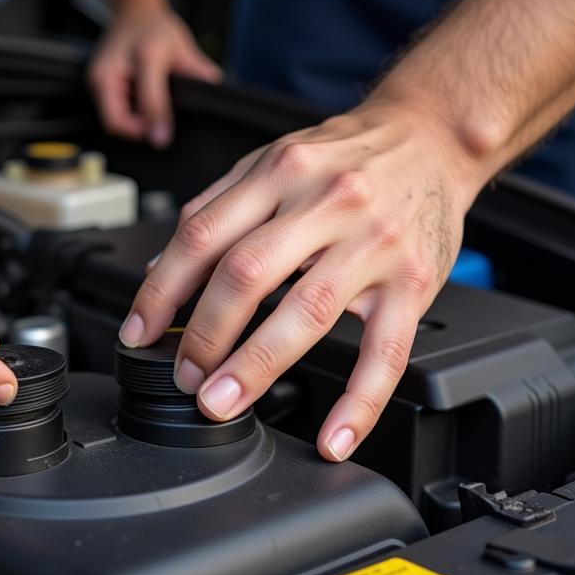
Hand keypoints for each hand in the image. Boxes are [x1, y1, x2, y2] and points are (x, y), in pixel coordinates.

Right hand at [88, 6, 221, 146]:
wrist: (133, 12)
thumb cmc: (157, 29)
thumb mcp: (182, 50)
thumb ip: (194, 74)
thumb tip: (210, 95)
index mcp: (141, 59)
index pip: (145, 107)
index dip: (154, 126)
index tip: (164, 138)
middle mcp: (109, 70)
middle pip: (116, 122)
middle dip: (137, 130)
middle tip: (157, 128)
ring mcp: (96, 79)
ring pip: (111, 121)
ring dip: (131, 125)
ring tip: (150, 115)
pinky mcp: (95, 85)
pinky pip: (109, 112)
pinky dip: (125, 116)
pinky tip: (139, 108)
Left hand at [119, 100, 486, 460]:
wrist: (434, 137)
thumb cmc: (349, 156)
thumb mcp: (273, 160)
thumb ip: (216, 210)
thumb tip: (160, 269)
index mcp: (280, 172)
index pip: (202, 235)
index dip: (161, 290)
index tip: (140, 332)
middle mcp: (326, 203)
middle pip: (247, 273)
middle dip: (204, 334)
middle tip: (185, 376)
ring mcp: (373, 243)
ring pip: (306, 312)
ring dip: (256, 365)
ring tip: (221, 401)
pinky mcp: (415, 282)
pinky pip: (386, 352)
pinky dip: (360, 401)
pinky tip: (333, 437)